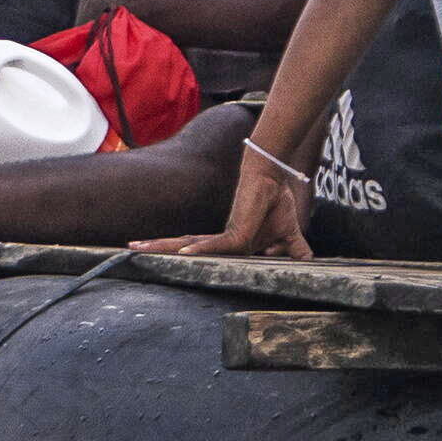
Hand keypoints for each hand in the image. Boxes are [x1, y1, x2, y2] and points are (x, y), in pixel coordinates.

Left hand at [134, 152, 313, 256]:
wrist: (274, 179)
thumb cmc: (276, 202)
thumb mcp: (288, 236)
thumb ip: (295, 249)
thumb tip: (310, 262)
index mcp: (229, 242)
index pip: (201, 252)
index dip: (183, 256)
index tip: (157, 258)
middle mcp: (220, 239)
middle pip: (185, 248)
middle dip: (158, 250)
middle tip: (131, 249)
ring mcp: (225, 236)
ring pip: (190, 247)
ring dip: (163, 249)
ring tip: (135, 248)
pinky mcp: (235, 233)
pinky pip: (215, 246)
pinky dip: (201, 251)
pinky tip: (185, 255)